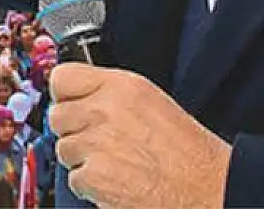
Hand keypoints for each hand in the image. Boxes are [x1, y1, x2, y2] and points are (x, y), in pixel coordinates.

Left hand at [48, 64, 231, 207]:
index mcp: (121, 86)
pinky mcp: (94, 176)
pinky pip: (74, 180)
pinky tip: (117, 181)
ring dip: (83, 160)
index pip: (62, 77)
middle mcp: (105, 110)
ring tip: (114, 163)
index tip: (70, 103)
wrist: (207, 187)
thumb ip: (111, 93)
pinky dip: (91, 186)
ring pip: (63, 149)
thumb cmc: (187, 150)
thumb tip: (80, 97)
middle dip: (72, 131)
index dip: (64, 94)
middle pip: (56, 116)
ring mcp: (96, 143)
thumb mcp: (150, 101)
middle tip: (97, 141)